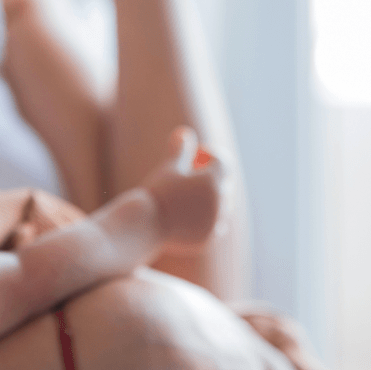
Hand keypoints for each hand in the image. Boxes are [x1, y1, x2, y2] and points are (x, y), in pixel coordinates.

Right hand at [137, 127, 225, 249]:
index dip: (211, 156)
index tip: (199, 155)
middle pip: (225, 184)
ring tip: (200, 197)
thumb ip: (180, 150)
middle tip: (201, 174)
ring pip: (222, 207)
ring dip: (214, 201)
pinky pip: (215, 226)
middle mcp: (219, 200)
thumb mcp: (168, 168)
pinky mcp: (209, 237)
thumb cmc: (156, 192)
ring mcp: (216, 221)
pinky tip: (196, 217)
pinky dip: (209, 221)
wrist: (145, 225)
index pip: (222, 161)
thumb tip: (184, 132)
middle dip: (215, 178)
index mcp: (212, 179)